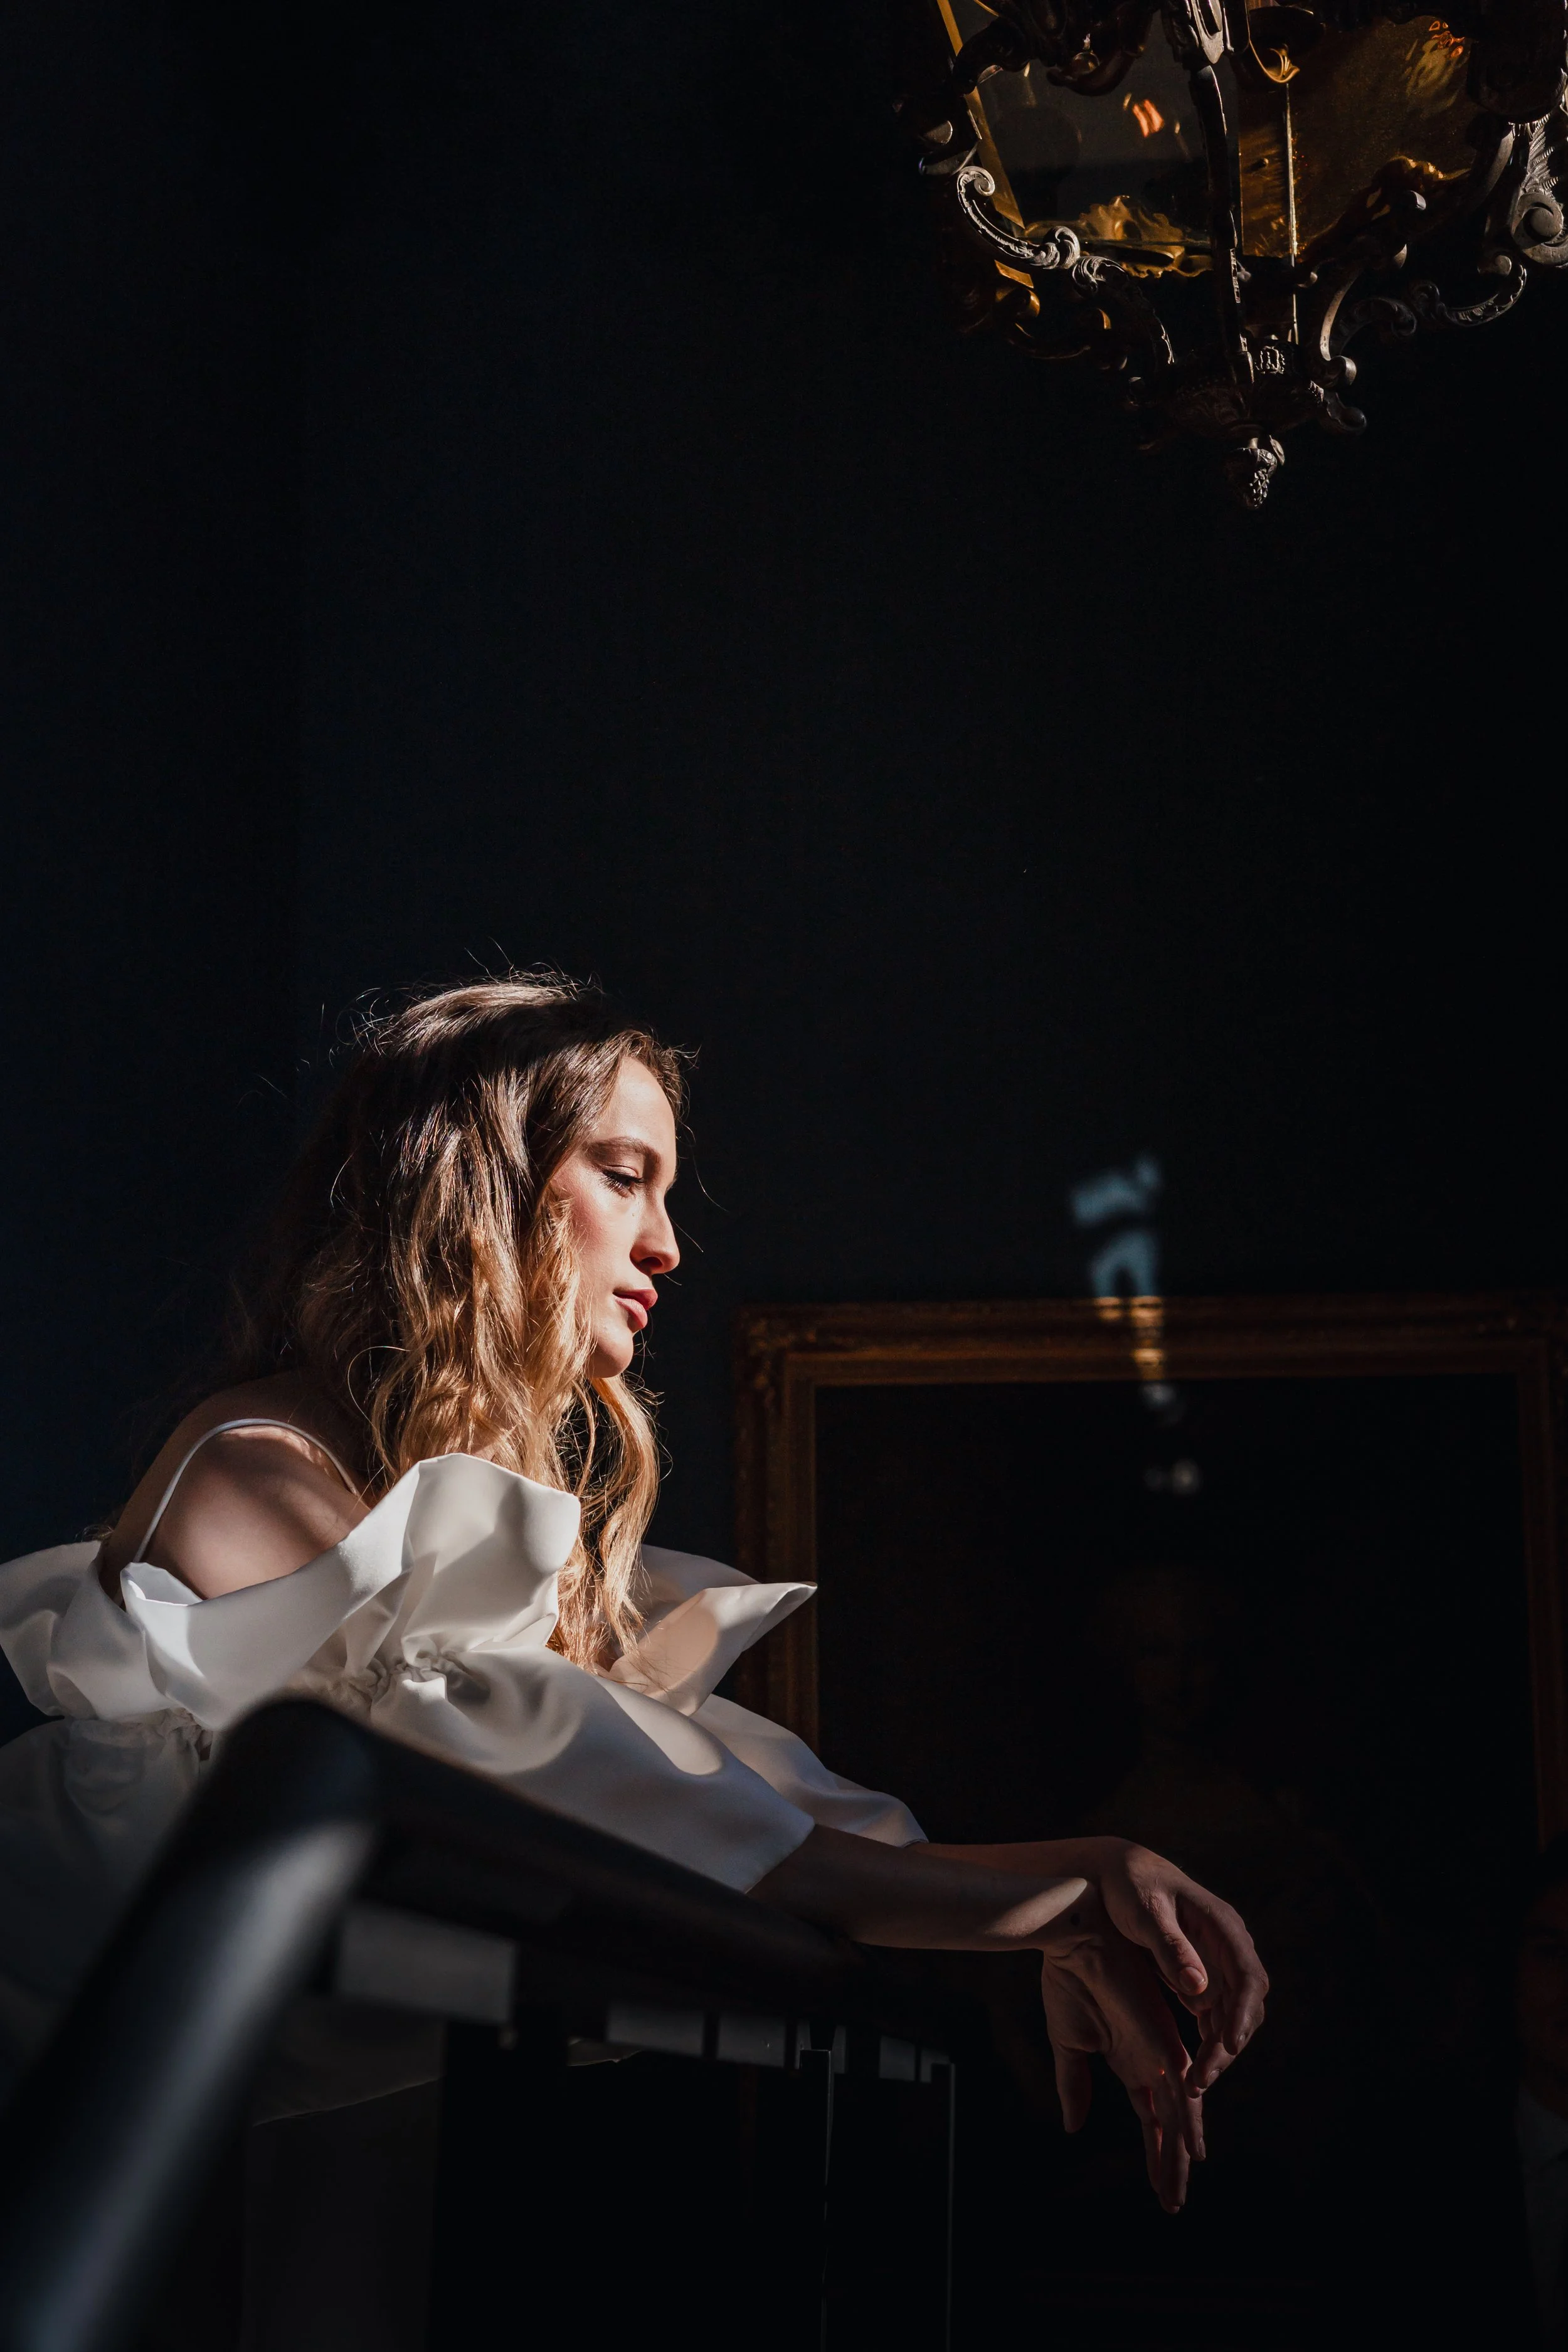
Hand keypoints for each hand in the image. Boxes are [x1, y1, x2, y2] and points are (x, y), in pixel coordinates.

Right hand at [1037, 1883, 1202, 2212]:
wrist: (1076, 1941)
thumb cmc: (1071, 1981)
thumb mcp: (1068, 2045)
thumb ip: (1074, 2085)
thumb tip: (1072, 2127)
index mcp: (1131, 2062)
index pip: (1151, 2120)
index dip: (1156, 2155)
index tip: (1161, 2189)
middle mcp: (1152, 2062)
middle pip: (1170, 2126)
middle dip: (1171, 2164)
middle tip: (1172, 2202)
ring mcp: (1160, 2052)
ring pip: (1179, 2116)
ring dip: (1179, 2155)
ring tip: (1176, 2192)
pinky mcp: (1163, 2039)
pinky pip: (1182, 2087)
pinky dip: (1188, 2120)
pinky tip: (1193, 2149)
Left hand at [1088, 1841, 1267, 2090]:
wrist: (1114, 1873)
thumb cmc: (1129, 1885)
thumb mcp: (1144, 1912)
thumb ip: (1170, 1946)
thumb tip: (1200, 1988)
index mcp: (1221, 1925)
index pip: (1247, 1974)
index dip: (1243, 2012)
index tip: (1230, 2045)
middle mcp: (1226, 1946)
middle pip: (1245, 2003)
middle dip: (1228, 2042)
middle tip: (1202, 2078)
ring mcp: (1216, 1963)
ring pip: (1231, 2015)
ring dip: (1218, 2050)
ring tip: (1194, 2083)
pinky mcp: (1201, 1976)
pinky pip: (1214, 2015)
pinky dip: (1207, 2041)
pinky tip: (1191, 2068)